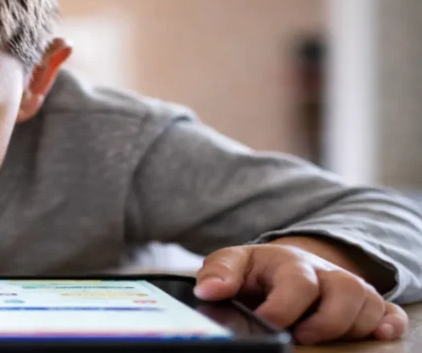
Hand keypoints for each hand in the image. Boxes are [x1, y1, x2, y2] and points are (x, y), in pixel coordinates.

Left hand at [194, 243, 407, 344]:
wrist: (280, 266)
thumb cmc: (255, 271)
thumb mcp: (232, 264)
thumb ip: (218, 274)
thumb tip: (208, 291)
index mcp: (288, 262)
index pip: (297, 282)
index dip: (284, 309)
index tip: (267, 324)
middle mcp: (324, 273)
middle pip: (345, 290)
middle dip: (325, 321)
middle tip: (301, 336)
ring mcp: (346, 287)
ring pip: (369, 302)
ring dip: (351, 326)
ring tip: (321, 337)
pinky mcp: (364, 303)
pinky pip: (390, 312)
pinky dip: (389, 324)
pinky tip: (378, 335)